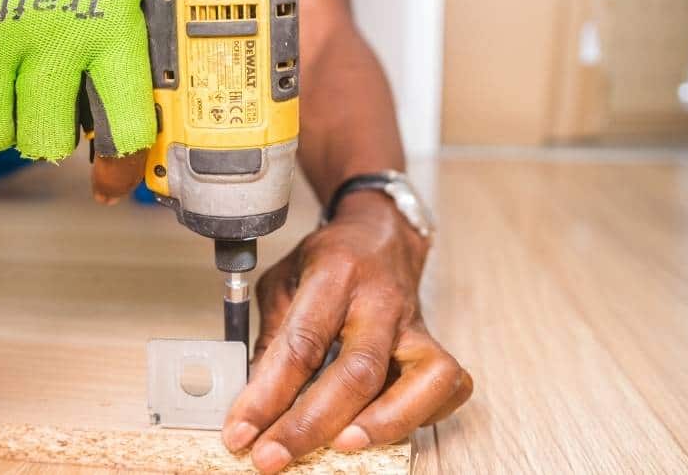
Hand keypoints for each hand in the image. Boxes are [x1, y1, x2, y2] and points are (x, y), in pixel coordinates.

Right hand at [0, 0, 153, 200]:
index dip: (120, 165)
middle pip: (45, 143)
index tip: (111, 177)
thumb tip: (122, 156)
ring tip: (6, 84)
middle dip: (45, 136)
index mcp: (110, 26)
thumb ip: (121, 68)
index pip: (124, 127)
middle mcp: (52, 32)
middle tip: (43, 108)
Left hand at [222, 192, 472, 472]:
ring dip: (381, 424)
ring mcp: (414, 324)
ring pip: (419, 380)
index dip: (267, 395)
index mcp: (334, 274)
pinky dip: (420, 416)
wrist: (380, 235)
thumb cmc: (329, 261)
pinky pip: (446, 386)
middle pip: (357, 371)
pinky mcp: (435, 343)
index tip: (241, 431)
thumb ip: (272, 339)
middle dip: (311, 424)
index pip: (301, 343)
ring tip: (339, 449)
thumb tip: (254, 402)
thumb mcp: (283, 283)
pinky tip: (384, 429)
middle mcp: (380, 300)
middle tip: (273, 456)